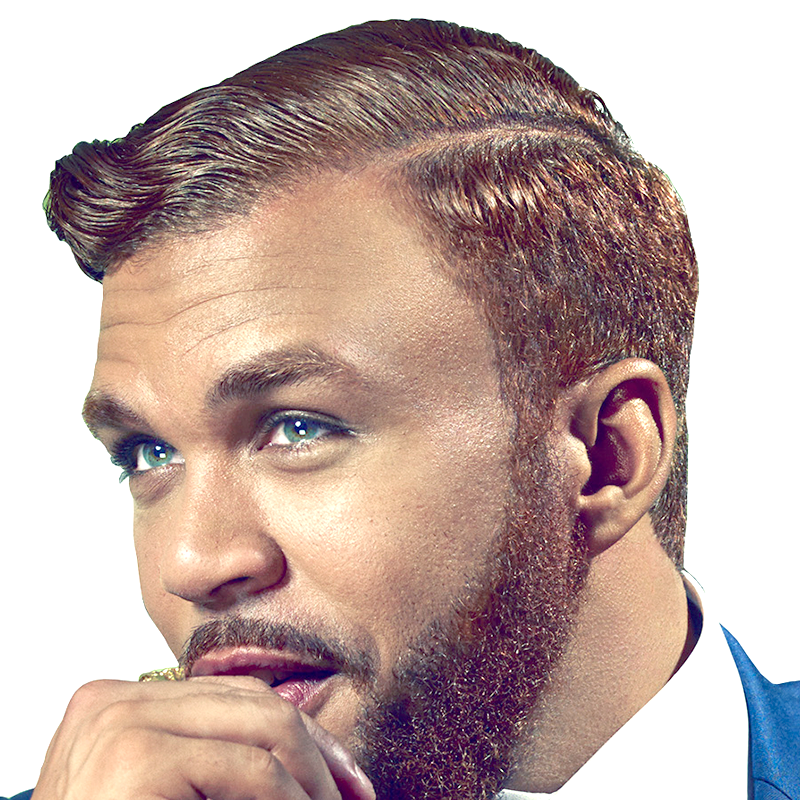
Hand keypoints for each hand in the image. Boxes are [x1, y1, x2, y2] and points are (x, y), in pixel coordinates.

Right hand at [32, 675, 374, 799]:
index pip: (232, 697)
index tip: (343, 776)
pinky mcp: (136, 760)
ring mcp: (119, 724)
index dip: (299, 733)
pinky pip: (250, 771)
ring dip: (312, 779)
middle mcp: (112, 702)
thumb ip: (218, 760)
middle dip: (317, 752)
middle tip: (358, 794)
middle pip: (252, 705)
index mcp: (116, 706)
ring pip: (262, 729)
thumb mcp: (178, 794)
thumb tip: (304, 744)